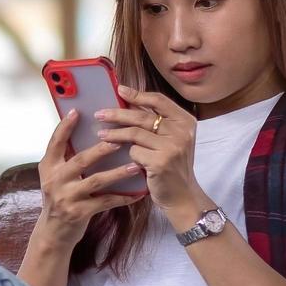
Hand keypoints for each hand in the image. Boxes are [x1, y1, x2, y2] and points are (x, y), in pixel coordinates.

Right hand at [33, 106, 147, 249]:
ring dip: (118, 173)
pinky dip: (122, 197)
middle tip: (119, 140)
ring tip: (135, 165)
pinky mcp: (79, 212)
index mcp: (48, 167)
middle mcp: (54, 181)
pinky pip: (105, 202)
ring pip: (96, 181)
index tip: (77, 112)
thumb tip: (89, 134)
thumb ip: (67, 158)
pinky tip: (136, 193)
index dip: (65, 127)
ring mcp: (67, 198)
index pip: (55, 142)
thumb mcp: (55, 177)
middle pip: (80, 161)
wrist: (54, 233)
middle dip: (100, 150)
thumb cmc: (60, 198)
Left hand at [97, 84, 205, 216]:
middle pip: (142, 116)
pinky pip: (134, 152)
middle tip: (99, 114)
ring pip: (135, 134)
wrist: (182, 195)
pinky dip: (129, 156)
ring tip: (101, 135)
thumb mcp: (171, 140)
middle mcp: (181, 132)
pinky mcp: (161, 162)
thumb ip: (156, 122)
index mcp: (185, 121)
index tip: (119, 90)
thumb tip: (128, 102)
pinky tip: (128, 162)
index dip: (137, 94)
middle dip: (117, 114)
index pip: (159, 100)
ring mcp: (172, 147)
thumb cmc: (172, 165)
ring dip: (114, 134)